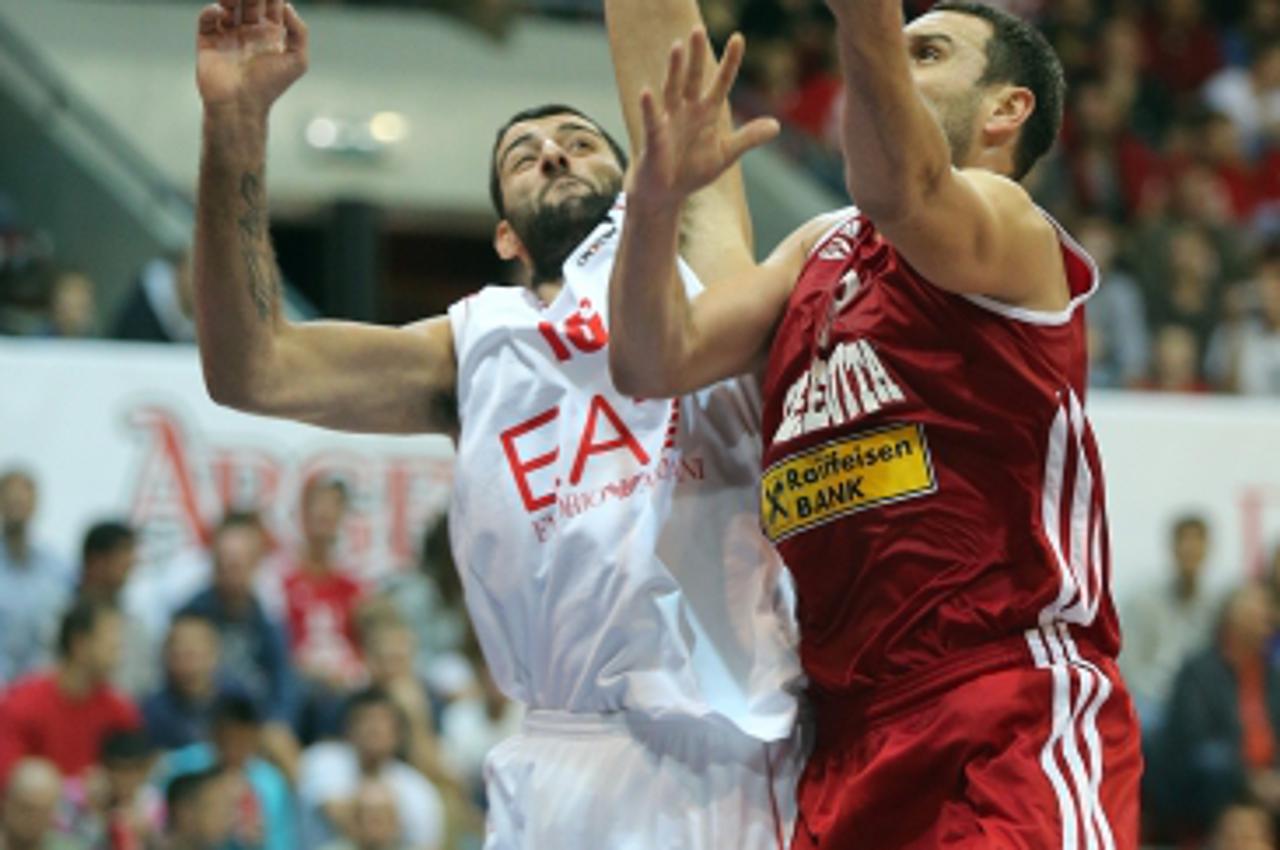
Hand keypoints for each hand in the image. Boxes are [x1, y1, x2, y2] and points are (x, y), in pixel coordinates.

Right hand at [196, 0, 308, 114]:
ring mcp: (228, 36)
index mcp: (270, 35)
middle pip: (249, 2)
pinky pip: (207, 19)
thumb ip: (299, 31)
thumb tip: (288, 5)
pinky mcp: (208, 42)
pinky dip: (211, 11)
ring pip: (228, 6)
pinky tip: (220, 12)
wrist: (239, 105)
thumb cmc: (270, 86)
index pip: (271, 5)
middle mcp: (249, 33)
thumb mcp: (297, 61)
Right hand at [629, 29, 779, 211]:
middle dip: (696, 55)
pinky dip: (649, 107)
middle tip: (699, 29)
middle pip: (692, 77)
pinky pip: (652, 120)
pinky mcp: (654, 138)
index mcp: (706, 112)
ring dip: (673, 70)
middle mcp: (686, 110)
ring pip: (671, 90)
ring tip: (677, 47)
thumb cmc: (692, 170)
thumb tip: (777, 126)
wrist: (666, 193)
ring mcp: (669, 121)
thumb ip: (748, 138)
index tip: (738, 38)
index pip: (721, 82)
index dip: (730, 61)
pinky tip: (647, 92)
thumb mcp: (725, 155)